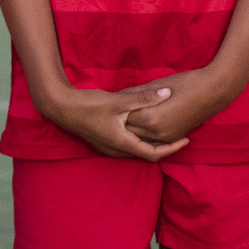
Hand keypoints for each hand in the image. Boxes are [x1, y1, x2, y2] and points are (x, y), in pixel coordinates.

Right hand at [37, 83, 190, 160]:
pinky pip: (127, 145)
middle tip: (180, 136)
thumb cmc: (89, 105)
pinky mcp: (103, 141)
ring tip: (166, 133)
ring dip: (151, 144)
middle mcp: (116, 150)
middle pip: (146, 154)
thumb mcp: (119, 101)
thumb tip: (167, 93)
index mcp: (122, 143)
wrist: (62, 108)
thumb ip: (143, 98)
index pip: (153, 154)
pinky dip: (140, 140)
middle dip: (164, 147)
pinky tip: (143, 128)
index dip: (172, 148)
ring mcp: (108, 147)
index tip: (186, 140)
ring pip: (136, 150)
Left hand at [118, 67, 241, 144]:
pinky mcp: (173, 138)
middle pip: (131, 131)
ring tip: (125, 118)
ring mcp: (166, 138)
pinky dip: (145, 134)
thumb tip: (121, 96)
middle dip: (123, 121)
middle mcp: (157, 133)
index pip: (125, 118)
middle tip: (115, 112)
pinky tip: (140, 126)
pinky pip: (153, 140)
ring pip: (141, 138)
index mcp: (150, 119)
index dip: (118, 110)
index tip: (113, 103)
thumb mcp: (157, 85)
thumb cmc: (185, 83)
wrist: (212, 92)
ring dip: (133, 129)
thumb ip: (138, 94)